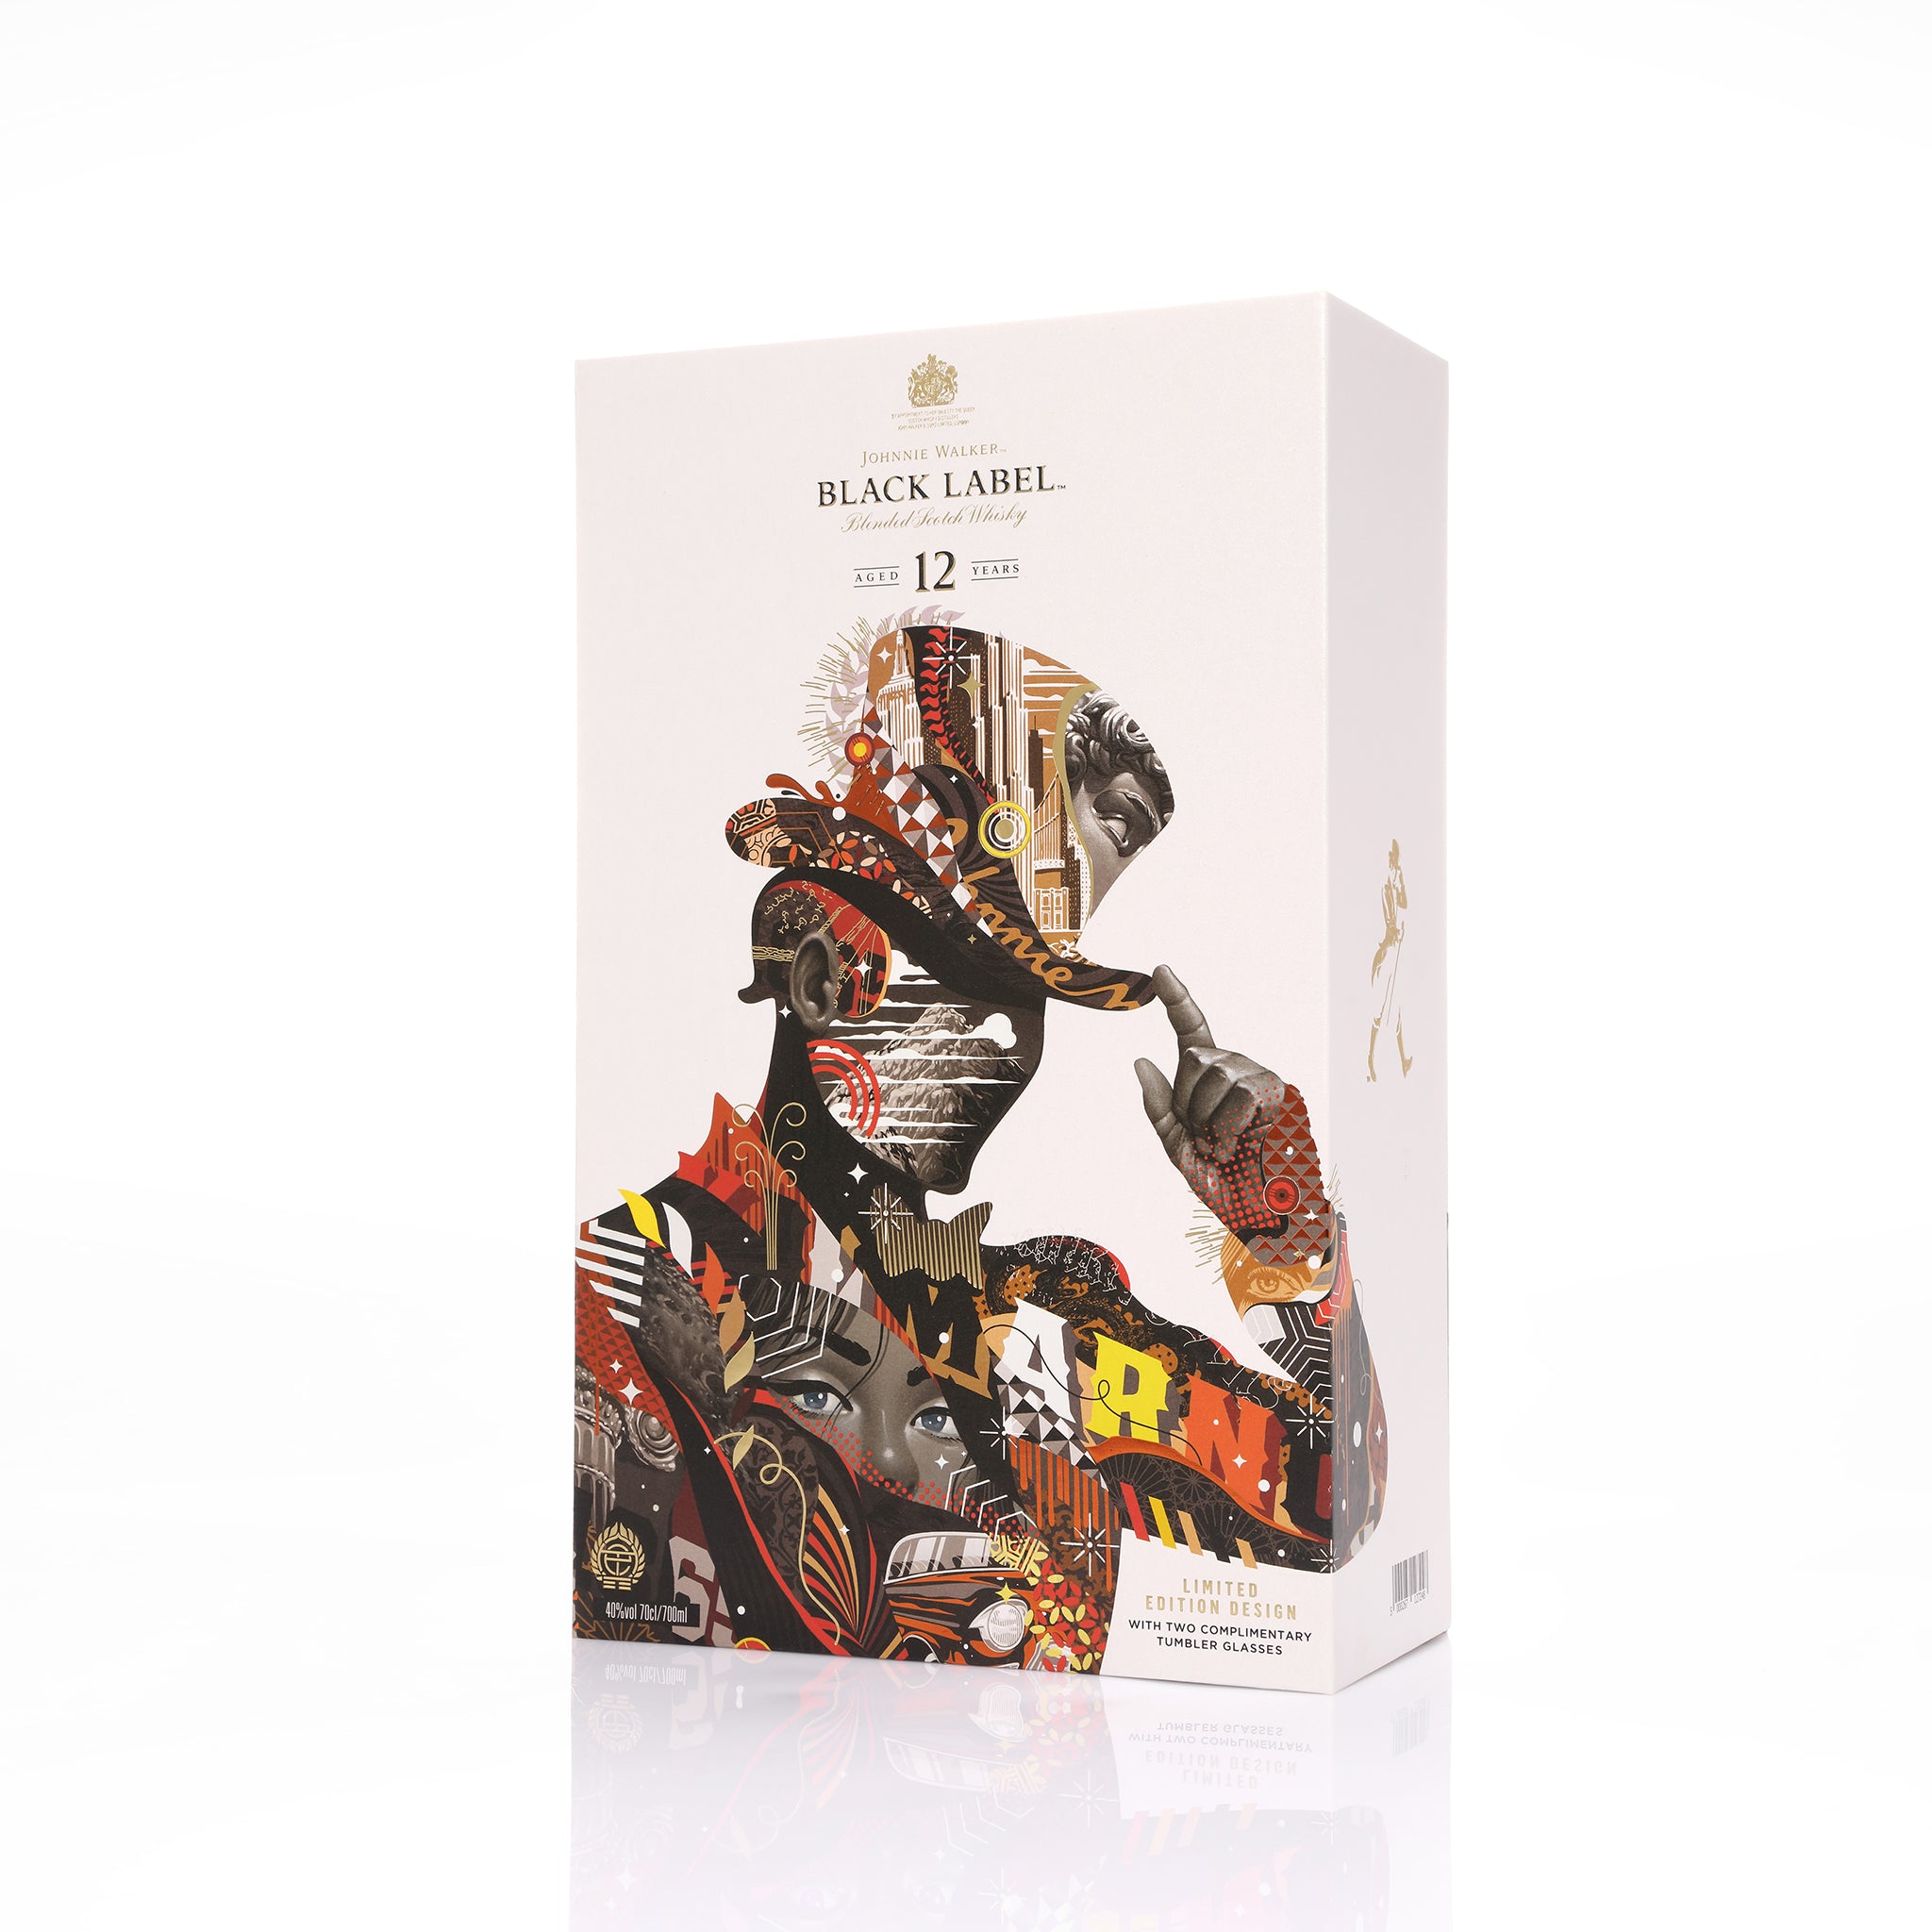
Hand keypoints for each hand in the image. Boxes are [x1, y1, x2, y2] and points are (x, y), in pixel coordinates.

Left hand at [1133, 966, 1286, 1224]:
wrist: (1259, 1215)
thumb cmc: (1225, 1182)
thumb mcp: (1178, 1147)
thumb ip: (1159, 1106)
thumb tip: (1141, 1061)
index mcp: (1211, 1080)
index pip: (1192, 1032)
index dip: (1177, 1000)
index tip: (1159, 970)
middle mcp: (1238, 1071)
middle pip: (1196, 1056)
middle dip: (1189, 1102)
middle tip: (1206, 1138)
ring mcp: (1262, 1080)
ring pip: (1218, 1072)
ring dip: (1210, 1118)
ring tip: (1226, 1145)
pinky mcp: (1282, 1095)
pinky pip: (1242, 1093)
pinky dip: (1231, 1126)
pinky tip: (1241, 1145)